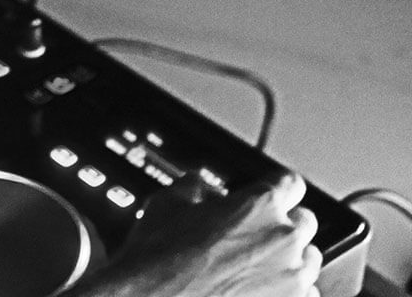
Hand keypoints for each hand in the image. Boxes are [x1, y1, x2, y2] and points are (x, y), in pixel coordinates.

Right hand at [76, 171, 321, 296]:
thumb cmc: (160, 259)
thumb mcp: (167, 203)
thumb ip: (193, 186)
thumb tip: (199, 186)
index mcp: (260, 205)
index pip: (290, 183)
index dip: (275, 186)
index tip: (268, 193)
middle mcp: (285, 239)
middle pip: (305, 221)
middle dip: (282, 223)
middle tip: (253, 232)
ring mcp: (292, 280)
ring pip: (309, 260)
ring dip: (289, 258)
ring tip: (255, 265)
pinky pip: (306, 294)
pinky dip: (288, 290)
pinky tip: (260, 289)